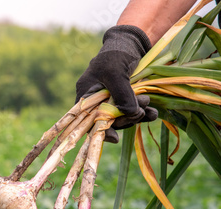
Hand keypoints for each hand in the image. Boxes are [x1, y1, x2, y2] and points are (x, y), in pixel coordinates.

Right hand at [75, 25, 157, 142]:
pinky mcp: (127, 98)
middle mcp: (97, 100)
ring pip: (123, 118)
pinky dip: (144, 114)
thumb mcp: (115, 72)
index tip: (113, 137)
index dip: (98, 130)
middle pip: (108, 121)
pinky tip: (153, 112)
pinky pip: (134, 113)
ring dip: (137, 116)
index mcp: (86, 94)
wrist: (133, 41)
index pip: (87, 119)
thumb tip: (130, 114)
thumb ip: (121, 94)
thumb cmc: (117, 54)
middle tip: (141, 110)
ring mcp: (112, 100)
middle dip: (125, 118)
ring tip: (149, 107)